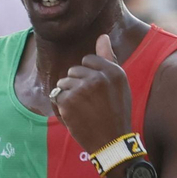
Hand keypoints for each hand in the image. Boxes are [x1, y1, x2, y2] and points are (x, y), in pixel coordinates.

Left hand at [50, 34, 132, 155]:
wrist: (111, 141)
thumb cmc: (116, 112)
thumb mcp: (119, 85)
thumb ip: (108, 59)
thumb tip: (102, 36)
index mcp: (114, 71)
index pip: (88, 60)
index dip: (90, 76)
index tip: (98, 92)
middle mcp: (98, 77)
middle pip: (74, 70)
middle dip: (78, 85)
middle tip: (92, 104)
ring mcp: (82, 89)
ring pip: (63, 82)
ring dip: (69, 95)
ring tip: (83, 110)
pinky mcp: (68, 101)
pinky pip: (57, 95)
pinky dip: (63, 107)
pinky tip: (76, 116)